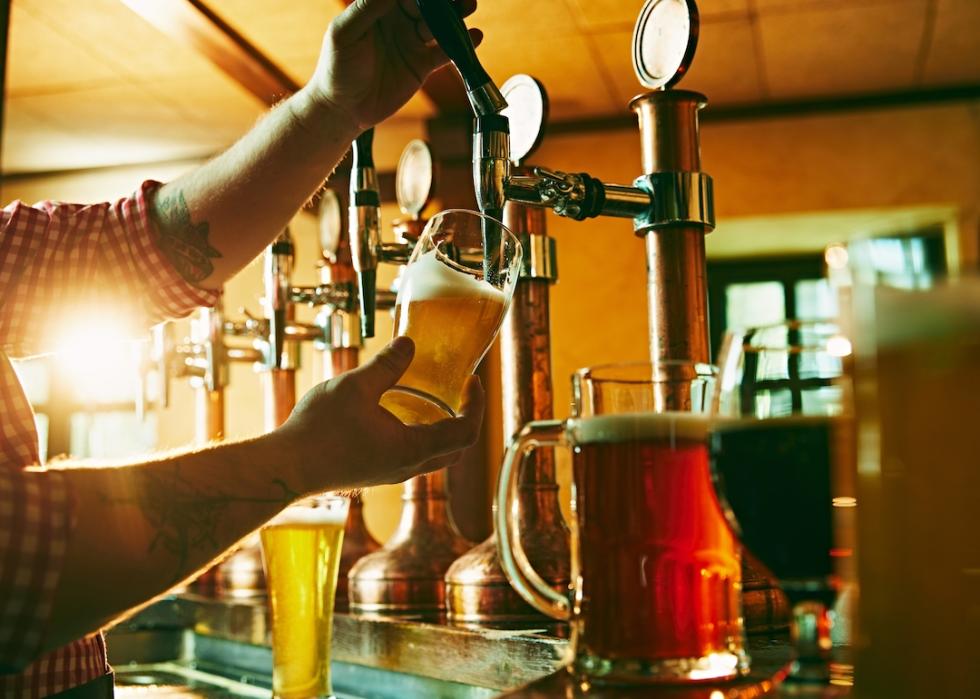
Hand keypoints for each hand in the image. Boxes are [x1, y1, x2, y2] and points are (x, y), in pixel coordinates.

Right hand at [273, 336, 484, 491]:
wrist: (284, 467)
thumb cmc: (318, 430)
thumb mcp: (356, 386)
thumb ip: (386, 365)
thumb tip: (409, 343)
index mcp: (412, 449)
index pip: (466, 432)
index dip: (476, 405)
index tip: (472, 381)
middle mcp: (407, 467)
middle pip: (456, 449)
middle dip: (466, 419)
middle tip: (461, 391)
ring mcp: (390, 473)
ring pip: (434, 456)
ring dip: (444, 429)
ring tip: (433, 397)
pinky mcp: (374, 472)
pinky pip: (412, 456)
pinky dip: (421, 435)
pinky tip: (400, 412)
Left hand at [308, 0, 481, 129]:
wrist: (343, 109)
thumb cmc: (336, 69)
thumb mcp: (345, 33)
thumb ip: (367, 8)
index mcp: (377, 9)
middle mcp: (397, 22)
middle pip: (426, 4)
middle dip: (442, 0)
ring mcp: (410, 43)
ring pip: (438, 25)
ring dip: (455, 16)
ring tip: (469, 6)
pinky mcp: (421, 65)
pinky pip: (444, 52)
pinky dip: (460, 45)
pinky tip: (474, 37)